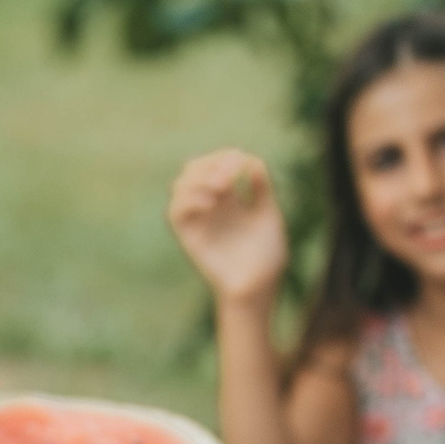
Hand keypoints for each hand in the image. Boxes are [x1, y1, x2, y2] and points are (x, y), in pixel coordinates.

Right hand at [168, 149, 288, 309]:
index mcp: (229, 200)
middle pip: (192, 170)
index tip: (240, 160)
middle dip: (208, 164)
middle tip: (229, 176)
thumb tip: (250, 160)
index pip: (214, 165)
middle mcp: (210, 208)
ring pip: (179, 186)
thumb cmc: (267, 256)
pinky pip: (175, 212)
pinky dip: (188, 199)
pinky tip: (211, 202)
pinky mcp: (189, 237)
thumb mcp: (269, 214)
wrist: (259, 286)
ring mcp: (198, 221)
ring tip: (221, 187)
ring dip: (198, 179)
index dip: (223, 157)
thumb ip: (261, 187)